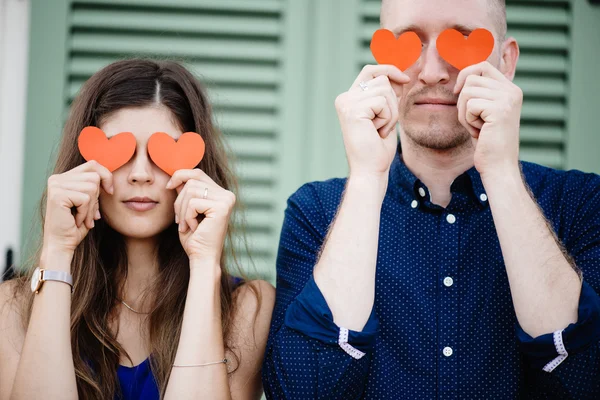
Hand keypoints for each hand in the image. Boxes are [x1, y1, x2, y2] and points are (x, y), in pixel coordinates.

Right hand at [43, 160, 112, 257]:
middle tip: (89, 214)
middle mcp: (57, 179)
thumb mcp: (88, 203)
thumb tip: (109, 177)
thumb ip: (94, 188)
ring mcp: (56, 186)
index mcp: (63, 178)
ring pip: (91, 187)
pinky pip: (85, 198)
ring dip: (91, 207)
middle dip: (97, 198)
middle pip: (94, 176)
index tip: (110, 191)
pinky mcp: (58, 195)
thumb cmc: (76, 226)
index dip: (105, 176)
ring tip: (83, 218)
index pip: (92, 165)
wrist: (62, 244)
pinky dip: (86, 212)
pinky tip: (77, 220)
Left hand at [167, 169, 235, 263]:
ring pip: (191, 190)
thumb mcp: (186, 209)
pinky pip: (193, 203)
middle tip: (180, 219)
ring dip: (182, 210)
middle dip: (179, 199)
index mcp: (221, 193)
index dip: (180, 176)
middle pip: (192, 180)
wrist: (202, 257)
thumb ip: (185, 191)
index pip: (197, 173)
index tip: (169, 187)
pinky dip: (188, 217)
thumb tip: (176, 174)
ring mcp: (226, 200)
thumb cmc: (194, 237)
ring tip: (188, 225)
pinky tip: (195, 228)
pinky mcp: (222, 207)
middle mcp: (227, 194)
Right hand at [334, 65, 409, 179]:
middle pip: (382, 79)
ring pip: (384, 90)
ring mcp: (346, 103)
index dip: (389, 70)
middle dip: (392, 101)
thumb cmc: (378, 148)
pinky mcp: (352, 110)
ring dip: (390, 112)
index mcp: (349, 98)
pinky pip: (382, 102)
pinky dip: (387, 118)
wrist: (370, 169)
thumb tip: (401, 75)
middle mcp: (344, 98)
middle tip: (382, 125)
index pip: (370, 71)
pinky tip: (377, 132)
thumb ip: (389, 95)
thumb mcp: (387, 115)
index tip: (405, 79)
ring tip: (379, 129)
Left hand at [454, 61, 522, 178]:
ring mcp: (508, 99)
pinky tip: (480, 132)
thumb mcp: (484, 112)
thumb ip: (479, 93)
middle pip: (471, 78)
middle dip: (463, 100)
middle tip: (472, 119)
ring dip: (464, 112)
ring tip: (477, 127)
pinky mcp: (500, 109)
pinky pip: (469, 106)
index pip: (483, 66)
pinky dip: (467, 121)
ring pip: (467, 92)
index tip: (458, 92)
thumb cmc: (487, 142)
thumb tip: (462, 76)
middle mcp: (512, 90)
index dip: (465, 75)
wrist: (498, 166)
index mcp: (510, 89)